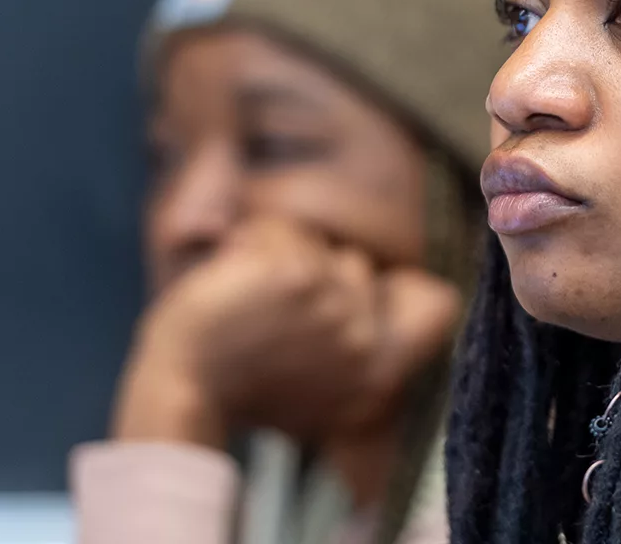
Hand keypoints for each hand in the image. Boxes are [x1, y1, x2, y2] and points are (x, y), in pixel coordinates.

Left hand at [110, 217, 460, 447]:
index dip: (417, 292)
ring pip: (317, 246)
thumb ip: (367, 345)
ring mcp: (335, 309)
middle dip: (314, 277)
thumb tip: (430, 293)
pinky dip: (250, 245)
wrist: (183, 387)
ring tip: (249, 302)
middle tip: (272, 321)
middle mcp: (366, 344)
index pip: (438, 305)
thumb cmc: (239, 383)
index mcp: (377, 375)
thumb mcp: (320, 383)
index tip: (386, 295)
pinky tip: (232, 281)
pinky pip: (281, 232)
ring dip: (279, 261)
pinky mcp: (297, 278)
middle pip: (356, 267)